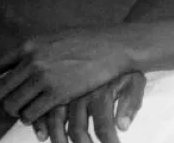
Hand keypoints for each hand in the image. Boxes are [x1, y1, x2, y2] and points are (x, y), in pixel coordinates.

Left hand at [0, 31, 132, 123]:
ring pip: (12, 106)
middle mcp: (32, 61)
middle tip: (16, 100)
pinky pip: (30, 114)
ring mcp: (44, 79)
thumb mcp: (55, 37)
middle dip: (4, 99)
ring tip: (28, 107)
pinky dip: (31, 117)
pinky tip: (40, 112)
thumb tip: (15, 65)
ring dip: (17, 110)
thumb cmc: (87, 40)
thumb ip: (35, 50)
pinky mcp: (57, 94)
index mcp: (29, 45)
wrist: (114, 46)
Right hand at [32, 73, 146, 142]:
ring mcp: (66, 87)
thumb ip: (131, 103)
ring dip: (58, 138)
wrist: (109, 40)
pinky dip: (39, 122)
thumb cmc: (123, 66)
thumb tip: (124, 126)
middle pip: (78, 130)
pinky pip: (42, 106)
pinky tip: (42, 134)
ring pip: (56, 120)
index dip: (108, 140)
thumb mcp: (135, 80)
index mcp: (103, 94)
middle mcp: (83, 93)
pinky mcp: (53, 83)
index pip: (104, 126)